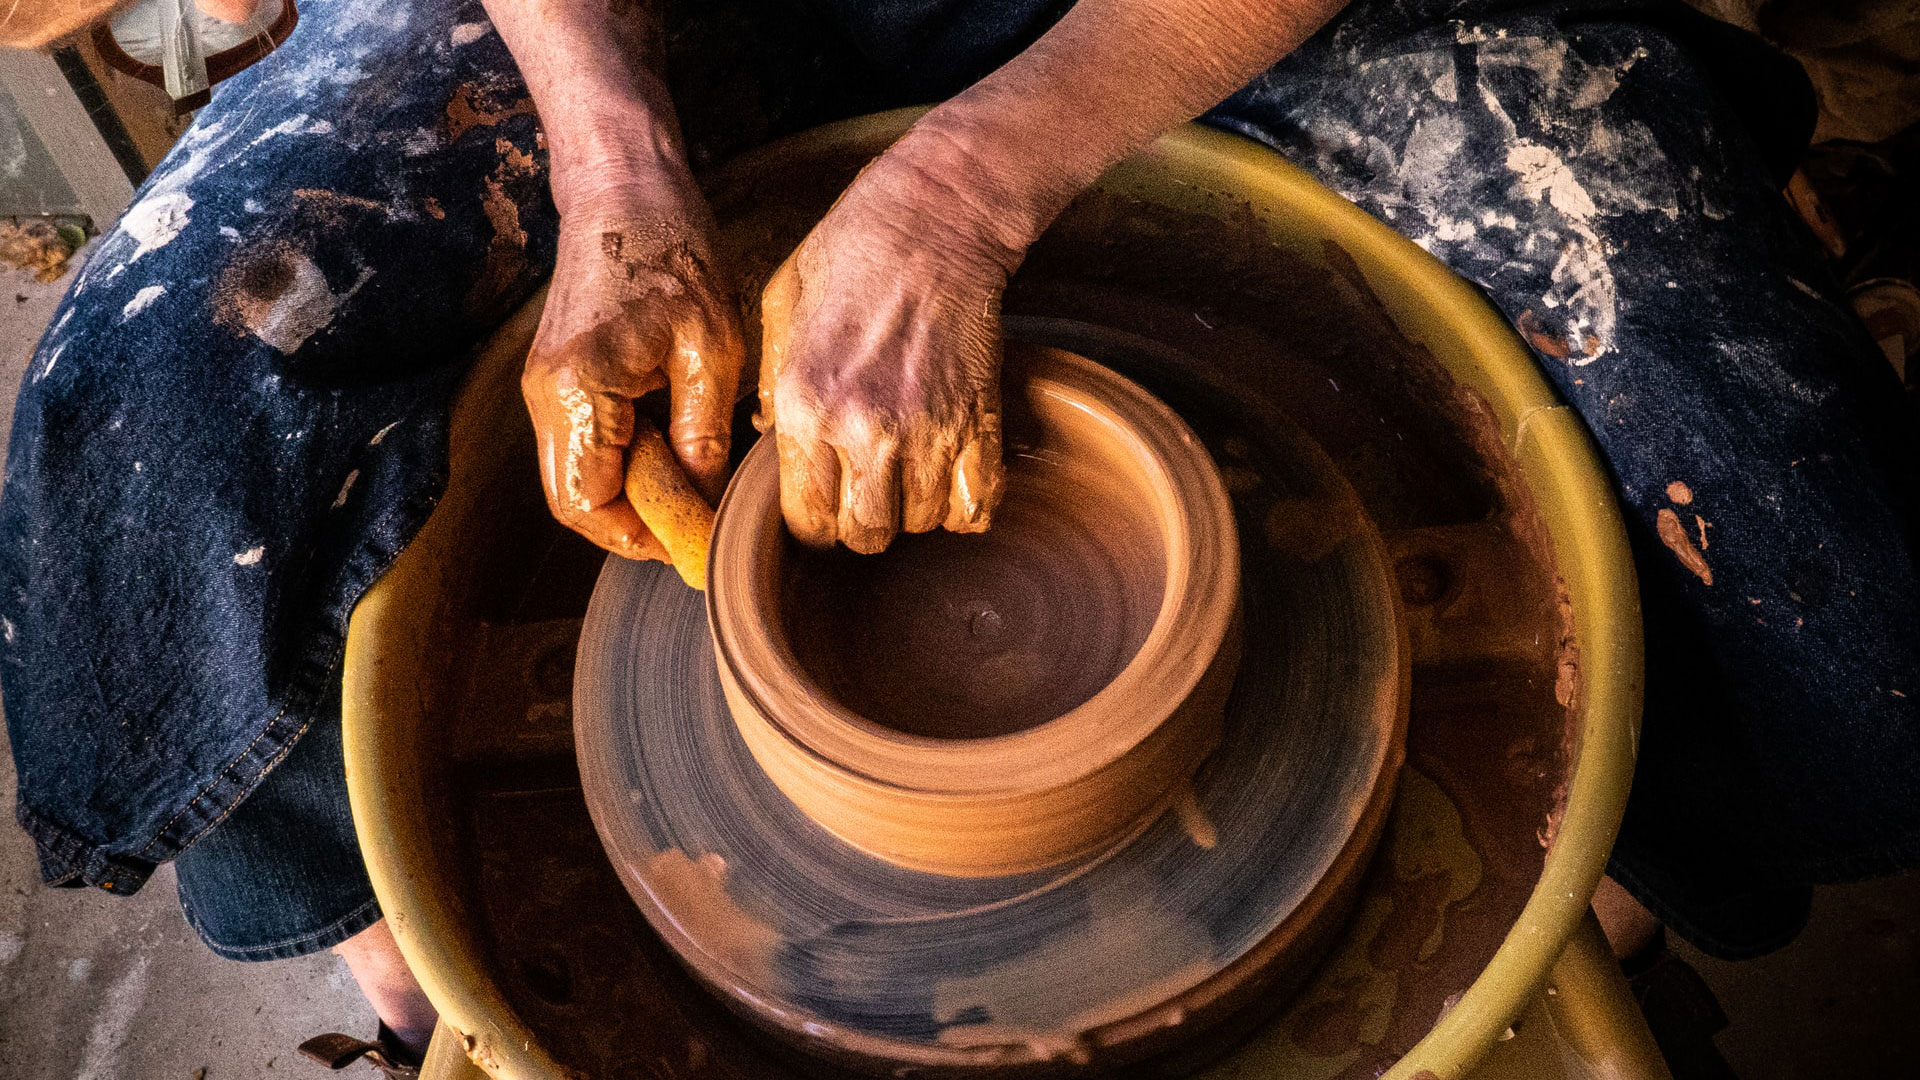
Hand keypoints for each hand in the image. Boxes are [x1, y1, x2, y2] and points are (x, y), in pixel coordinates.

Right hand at [523, 182, 742, 561]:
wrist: (624, 186)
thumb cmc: (673, 251)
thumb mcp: (711, 350)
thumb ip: (702, 437)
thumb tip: (705, 505)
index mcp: (579, 391)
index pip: (589, 507)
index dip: (640, 537)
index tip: (693, 540)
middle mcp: (545, 396)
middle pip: (576, 502)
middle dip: (635, 522)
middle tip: (696, 516)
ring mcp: (544, 387)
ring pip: (578, 476)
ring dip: (631, 491)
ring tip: (691, 471)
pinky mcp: (557, 376)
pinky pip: (585, 445)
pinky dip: (625, 459)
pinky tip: (672, 436)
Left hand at [758, 143, 1028, 552]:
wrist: (933, 220)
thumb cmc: (850, 254)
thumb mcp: (779, 310)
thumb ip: (771, 387)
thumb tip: (770, 440)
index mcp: (804, 405)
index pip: (805, 521)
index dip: (813, 521)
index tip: (823, 500)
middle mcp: (862, 429)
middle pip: (865, 536)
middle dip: (863, 522)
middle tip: (867, 488)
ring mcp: (926, 430)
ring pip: (920, 524)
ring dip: (914, 509)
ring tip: (908, 469)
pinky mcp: (979, 422)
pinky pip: (976, 506)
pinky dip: (965, 505)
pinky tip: (951, 476)